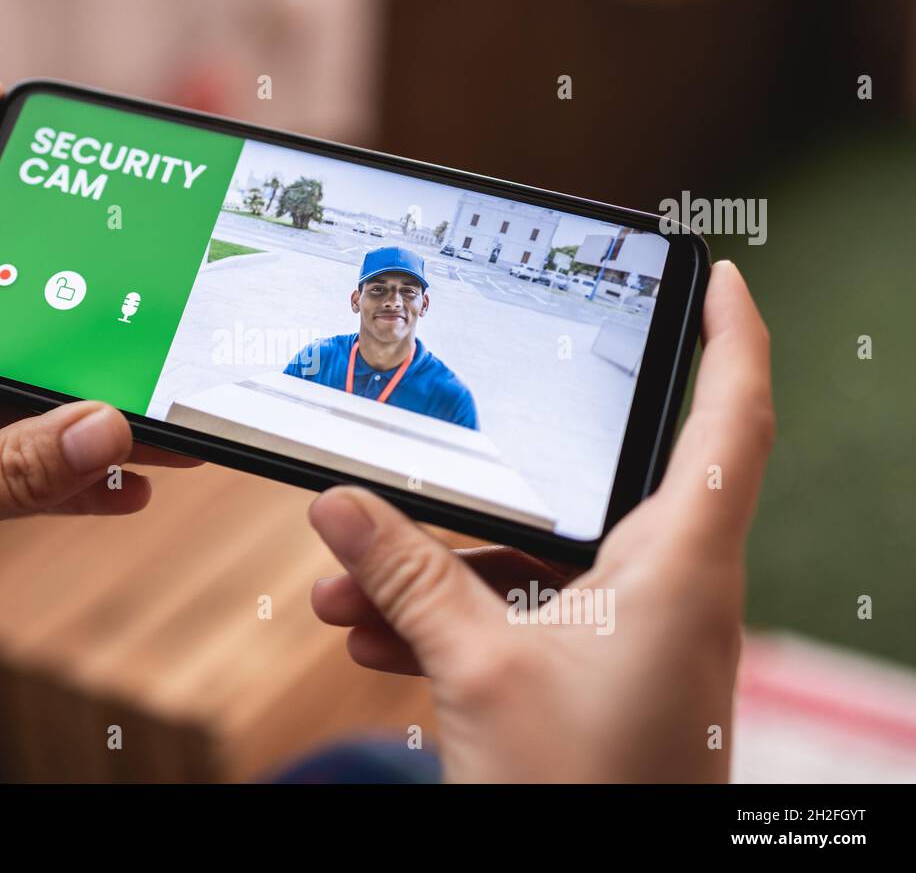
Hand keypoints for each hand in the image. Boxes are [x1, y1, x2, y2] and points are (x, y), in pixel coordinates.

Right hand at [309, 260, 773, 781]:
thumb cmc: (582, 795)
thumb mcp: (479, 670)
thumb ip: (407, 576)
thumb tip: (341, 506)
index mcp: (679, 566)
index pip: (731, 417)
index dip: (728, 336)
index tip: (711, 277)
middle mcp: (668, 592)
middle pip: (590, 489)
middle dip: (488, 484)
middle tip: (443, 438)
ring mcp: (631, 639)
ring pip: (537, 567)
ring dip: (444, 570)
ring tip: (354, 588)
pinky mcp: (595, 680)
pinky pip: (523, 621)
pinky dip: (455, 621)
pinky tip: (377, 638)